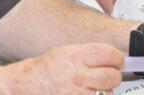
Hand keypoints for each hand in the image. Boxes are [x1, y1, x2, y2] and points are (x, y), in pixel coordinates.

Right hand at [8, 43, 122, 93]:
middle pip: (113, 76)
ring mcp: (78, 94)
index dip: (117, 58)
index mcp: (75, 56)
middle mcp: (77, 75)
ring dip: (104, 91)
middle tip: (106, 75)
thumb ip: (89, 55)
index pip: (110, 54)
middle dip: (113, 76)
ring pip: (108, 93)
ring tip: (89, 87)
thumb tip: (114, 58)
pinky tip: (84, 93)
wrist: (26, 86)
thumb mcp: (65, 53)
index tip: (117, 61)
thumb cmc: (45, 70)